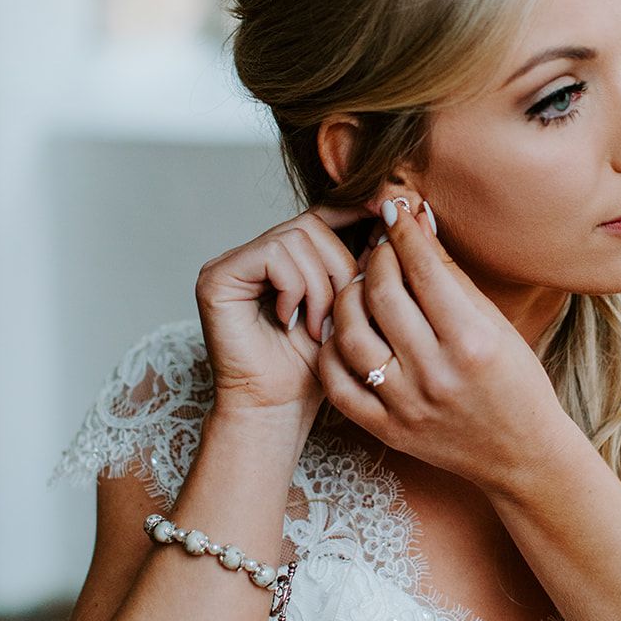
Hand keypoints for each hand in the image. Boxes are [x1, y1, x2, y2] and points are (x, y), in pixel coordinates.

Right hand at [195, 201, 374, 419]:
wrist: (278, 409)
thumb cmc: (314, 368)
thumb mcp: (352, 307)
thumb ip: (367, 262)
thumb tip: (402, 210)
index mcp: (283, 257)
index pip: (322, 214)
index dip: (355, 211)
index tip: (390, 211)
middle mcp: (253, 253)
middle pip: (313, 224)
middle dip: (339, 268)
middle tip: (338, 315)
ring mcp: (232, 262)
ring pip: (297, 237)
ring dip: (319, 285)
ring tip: (316, 326)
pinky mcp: (217, 275)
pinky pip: (274, 255)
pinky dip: (295, 288)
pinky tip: (290, 321)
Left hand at [317, 198, 572, 492]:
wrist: (521, 455)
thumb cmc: (516, 382)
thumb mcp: (495, 324)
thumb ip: (452, 275)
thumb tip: (417, 222)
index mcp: (472, 341)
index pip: (423, 270)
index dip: (404, 232)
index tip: (395, 211)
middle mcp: (436, 373)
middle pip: (382, 296)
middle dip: (376, 257)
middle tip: (379, 246)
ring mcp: (406, 405)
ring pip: (350, 335)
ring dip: (347, 298)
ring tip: (360, 285)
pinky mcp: (386, 430)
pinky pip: (337, 384)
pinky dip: (330, 350)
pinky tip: (342, 330)